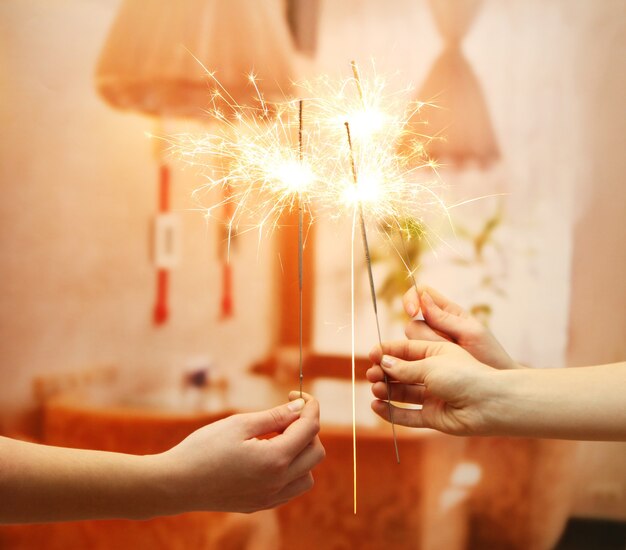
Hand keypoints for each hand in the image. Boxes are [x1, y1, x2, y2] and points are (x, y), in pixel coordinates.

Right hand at [158, 392, 324, 513]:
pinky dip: (292, 471)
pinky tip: (270, 456)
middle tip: (285, 414)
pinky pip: (291, 489)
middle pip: (316, 453)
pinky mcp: (260, 505)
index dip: (309, 407)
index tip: (298, 395)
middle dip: (307, 429)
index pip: (310, 429)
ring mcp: (270, 498)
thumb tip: (301, 407)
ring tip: (276, 437)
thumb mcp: (240, 424)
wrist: (176, 483)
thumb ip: (275, 416)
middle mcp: (278, 483)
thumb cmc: (204, 449)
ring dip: (302, 452)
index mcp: (275, 460)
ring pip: (307, 474)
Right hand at [367, 340, 498, 435]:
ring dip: (386, 390)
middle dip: (384, 372)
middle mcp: (433, 374)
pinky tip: (376, 406)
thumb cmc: (464, 376)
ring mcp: (432, 396)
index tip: (371, 354)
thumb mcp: (430, 365)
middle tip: (371, 374)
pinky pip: (407, 415)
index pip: (405, 350)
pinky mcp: (432, 416)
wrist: (489, 404)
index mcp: (435, 353)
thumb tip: (383, 362)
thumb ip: (405, 367)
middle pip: (401, 372)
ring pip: (402, 393)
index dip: (387, 351)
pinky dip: (391, 411)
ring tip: (376, 389)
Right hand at [403, 285, 519, 370]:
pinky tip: (430, 373)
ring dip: (425, 352)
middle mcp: (436, 327)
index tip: (413, 312)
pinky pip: (409, 360)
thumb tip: (423, 298)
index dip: (411, 299)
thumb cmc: (490, 356)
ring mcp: (429, 346)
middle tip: (447, 348)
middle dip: (424, 336)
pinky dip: (415, 365)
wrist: (493, 388)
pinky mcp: (425, 363)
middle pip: (412, 323)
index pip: (421, 293)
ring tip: (447, 363)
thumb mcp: (471, 333)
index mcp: (449, 312)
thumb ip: (445, 318)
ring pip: (409, 343)